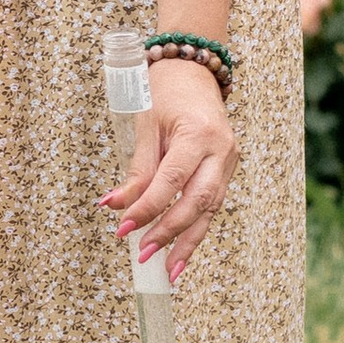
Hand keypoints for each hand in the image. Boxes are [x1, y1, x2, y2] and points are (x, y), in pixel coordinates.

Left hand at [104, 60, 235, 283]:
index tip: (123, 229)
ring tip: (168, 271)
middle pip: (198, 202)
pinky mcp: (227, 170)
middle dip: (170, 233)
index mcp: (198, 134)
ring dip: (188, 243)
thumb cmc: (165, 92)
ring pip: (210, 210)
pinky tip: (180, 252)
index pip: (171, 181)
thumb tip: (114, 205)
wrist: (195, 71)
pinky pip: (212, 205)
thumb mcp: (145, 124)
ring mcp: (229, 162)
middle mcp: (221, 151)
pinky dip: (195, 229)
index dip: (147, 208)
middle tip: (143, 255)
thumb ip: (136, 168)